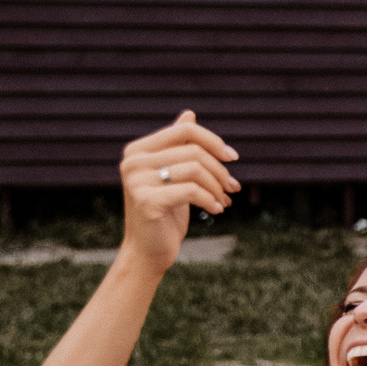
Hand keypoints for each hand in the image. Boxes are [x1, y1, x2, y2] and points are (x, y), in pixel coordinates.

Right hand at [117, 112, 238, 272]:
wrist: (147, 252)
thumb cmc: (165, 213)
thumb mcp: (174, 176)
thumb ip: (178, 146)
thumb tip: (189, 113)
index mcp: (138, 151)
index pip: (185, 130)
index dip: (213, 141)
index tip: (233, 157)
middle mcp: (133, 162)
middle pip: (193, 150)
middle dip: (220, 170)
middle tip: (232, 187)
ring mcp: (137, 181)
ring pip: (195, 169)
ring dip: (217, 186)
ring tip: (223, 201)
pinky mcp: (147, 201)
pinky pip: (191, 190)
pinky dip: (210, 199)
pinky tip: (216, 210)